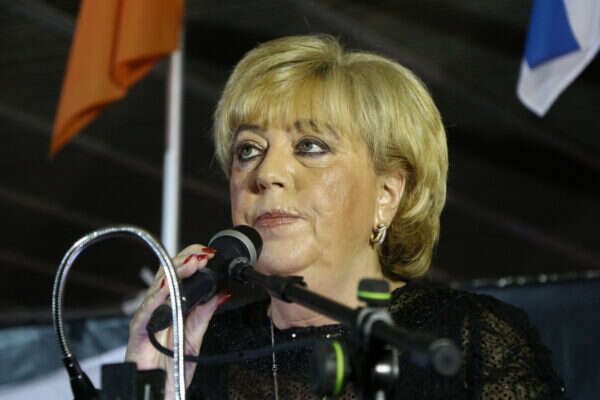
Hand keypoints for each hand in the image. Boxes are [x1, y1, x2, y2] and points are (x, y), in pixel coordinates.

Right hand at [125, 244, 229, 397]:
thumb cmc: (172, 367)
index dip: (193, 262)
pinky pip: (146, 310)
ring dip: (175, 272)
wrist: (160, 392)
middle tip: (203, 255)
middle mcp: (159, 307)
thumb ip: (205, 314)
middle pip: (168, 274)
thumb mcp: (195, 337)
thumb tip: (222, 294)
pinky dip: (156, 298)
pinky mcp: (138, 330)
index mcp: (173, 306)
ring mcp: (147, 316)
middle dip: (186, 261)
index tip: (210, 255)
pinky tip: (166, 287)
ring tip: (191, 263)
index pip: (181, 275)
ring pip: (158, 287)